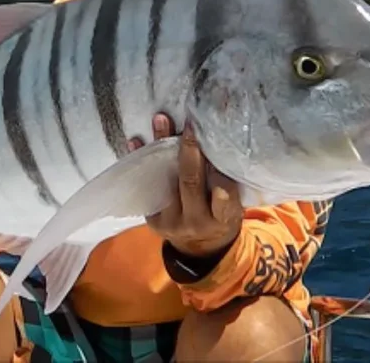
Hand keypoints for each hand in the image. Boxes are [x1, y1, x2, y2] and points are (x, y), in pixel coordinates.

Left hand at [128, 114, 243, 257]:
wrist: (199, 248)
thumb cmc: (221, 218)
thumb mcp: (234, 209)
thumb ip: (229, 185)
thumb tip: (219, 142)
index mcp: (223, 219)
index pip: (224, 202)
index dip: (221, 188)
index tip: (219, 164)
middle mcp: (195, 221)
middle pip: (190, 184)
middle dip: (190, 152)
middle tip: (190, 125)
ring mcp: (170, 221)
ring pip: (164, 180)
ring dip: (160, 147)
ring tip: (161, 120)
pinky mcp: (152, 217)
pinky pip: (145, 185)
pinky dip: (140, 159)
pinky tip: (135, 140)